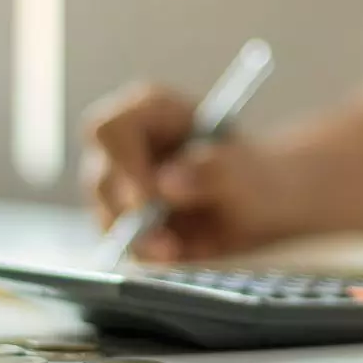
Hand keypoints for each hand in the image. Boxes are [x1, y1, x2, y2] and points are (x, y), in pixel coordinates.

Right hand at [80, 84, 297, 260]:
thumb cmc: (253, 173)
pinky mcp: (123, 218)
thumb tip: (167, 184)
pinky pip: (119, 242)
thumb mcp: (244, 169)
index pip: (110, 129)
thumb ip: (211, 170)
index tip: (152, 197)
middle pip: (101, 176)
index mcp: (149, 110)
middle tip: (168, 235)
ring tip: (177, 248)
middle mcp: (125, 143)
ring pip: (105, 213)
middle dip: (131, 210)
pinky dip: (144, 252)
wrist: (261, 203)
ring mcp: (119, 182)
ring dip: (139, 237)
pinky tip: (174, 252)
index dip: (124, 163)